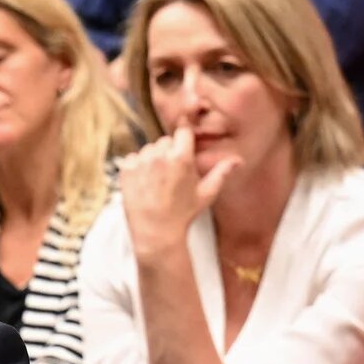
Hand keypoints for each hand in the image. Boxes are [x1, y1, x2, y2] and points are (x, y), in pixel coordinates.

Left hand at [118, 125, 239, 257]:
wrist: (155, 232)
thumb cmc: (182, 215)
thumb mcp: (206, 194)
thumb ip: (221, 173)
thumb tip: (237, 160)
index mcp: (181, 158)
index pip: (183, 131)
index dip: (184, 137)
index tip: (183, 142)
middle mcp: (160, 156)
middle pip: (165, 141)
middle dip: (169, 152)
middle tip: (172, 174)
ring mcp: (141, 162)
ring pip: (149, 149)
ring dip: (153, 159)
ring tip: (158, 181)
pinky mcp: (126, 170)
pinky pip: (133, 158)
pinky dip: (137, 167)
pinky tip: (145, 183)